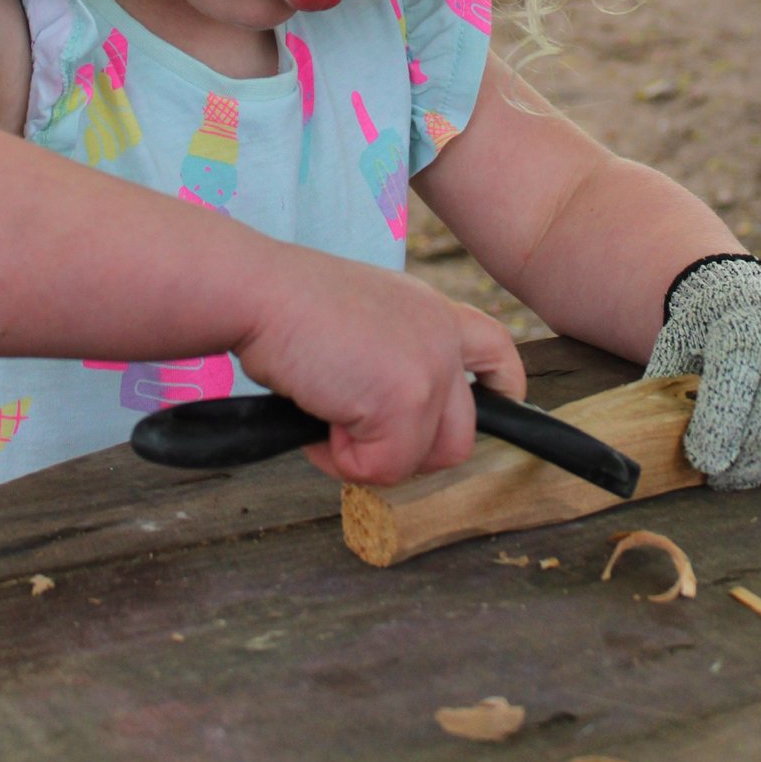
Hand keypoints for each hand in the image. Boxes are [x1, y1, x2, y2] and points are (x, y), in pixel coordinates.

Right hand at [234, 249, 524, 487]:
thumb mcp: (360, 324)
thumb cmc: (286, 308)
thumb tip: (389, 420)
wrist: (258, 292)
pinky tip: (316, 415)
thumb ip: (392, 358)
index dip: (501, 389)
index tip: (495, 408)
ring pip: (421, 460)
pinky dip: (339, 459)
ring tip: (326, 416)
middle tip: (353, 433)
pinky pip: (381, 469)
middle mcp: (442, 336)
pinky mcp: (407, 400)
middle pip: (459, 437)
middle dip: (406, 453)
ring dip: (368, 456)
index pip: (495, 350)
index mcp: (431, 311)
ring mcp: (431, 368)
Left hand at [645, 255, 760, 497]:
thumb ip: (664, 391)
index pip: (738, 371)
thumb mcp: (676, 348)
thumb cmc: (709, 339)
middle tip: (724, 481)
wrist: (754, 301)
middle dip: (750, 457)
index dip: (722, 422)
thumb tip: (641, 449)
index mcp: (743, 321)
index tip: (705, 462)